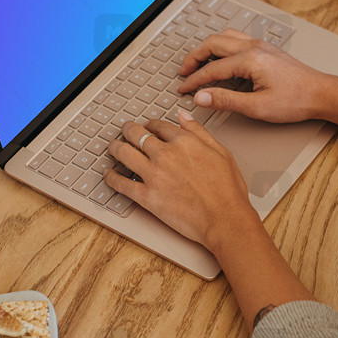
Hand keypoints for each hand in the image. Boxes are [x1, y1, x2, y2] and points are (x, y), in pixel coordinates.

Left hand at [103, 114, 258, 250]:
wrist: (225, 219)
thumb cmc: (228, 191)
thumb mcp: (221, 152)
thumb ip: (199, 132)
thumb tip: (184, 117)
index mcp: (184, 142)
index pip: (159, 125)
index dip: (150, 124)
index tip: (148, 127)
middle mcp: (166, 154)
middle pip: (137, 134)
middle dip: (128, 130)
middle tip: (125, 131)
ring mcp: (154, 175)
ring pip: (124, 153)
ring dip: (115, 148)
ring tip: (112, 148)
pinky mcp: (147, 196)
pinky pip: (121, 184)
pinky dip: (111, 177)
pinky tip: (109, 174)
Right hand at [177, 29, 337, 122]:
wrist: (322, 93)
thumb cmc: (296, 100)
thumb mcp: (258, 107)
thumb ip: (226, 101)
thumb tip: (202, 97)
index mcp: (250, 60)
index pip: (212, 69)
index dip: (194, 80)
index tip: (183, 90)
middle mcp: (254, 47)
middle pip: (213, 43)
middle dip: (194, 58)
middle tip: (183, 72)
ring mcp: (261, 45)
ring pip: (224, 37)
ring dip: (207, 48)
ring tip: (197, 63)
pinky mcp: (266, 49)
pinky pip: (236, 39)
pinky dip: (221, 46)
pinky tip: (220, 58)